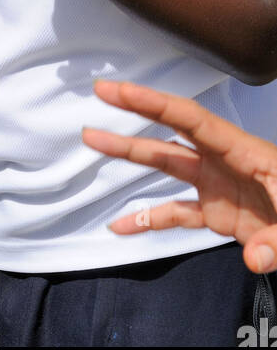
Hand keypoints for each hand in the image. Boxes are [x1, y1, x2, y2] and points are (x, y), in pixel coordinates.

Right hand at [82, 79, 276, 274]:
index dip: (154, 103)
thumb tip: (255, 259)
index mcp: (244, 152)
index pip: (192, 120)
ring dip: (130, 153)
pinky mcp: (217, 213)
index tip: (120, 90)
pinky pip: (174, 213)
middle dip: (135, 111)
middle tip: (99, 92)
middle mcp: (224, 163)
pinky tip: (120, 226)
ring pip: (165, 165)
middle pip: (171, 132)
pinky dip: (146, 219)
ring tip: (93, 141)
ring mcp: (217, 186)